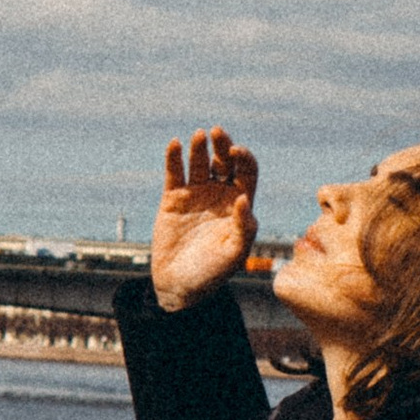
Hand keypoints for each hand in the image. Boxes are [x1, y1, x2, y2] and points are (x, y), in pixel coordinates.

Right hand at [152, 129, 259, 311]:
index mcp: (240, 203)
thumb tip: (244, 198)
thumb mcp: (234, 253)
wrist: (180, 285)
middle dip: (223, 145)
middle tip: (218, 133)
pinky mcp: (173, 198)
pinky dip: (174, 157)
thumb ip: (243, 227)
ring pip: (200, 162)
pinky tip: (175, 144)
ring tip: (199, 136)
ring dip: (200, 147)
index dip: (244, 159)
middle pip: (224, 161)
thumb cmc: (213, 272)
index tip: (237, 152)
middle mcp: (219, 194)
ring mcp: (196, 194)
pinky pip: (174, 172)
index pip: (246, 172)